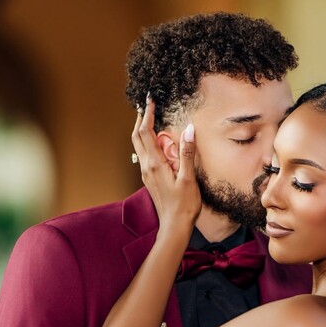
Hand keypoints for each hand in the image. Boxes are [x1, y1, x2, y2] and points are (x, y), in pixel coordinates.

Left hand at [132, 97, 200, 234]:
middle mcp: (146, 167)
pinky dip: (146, 142)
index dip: (146, 113)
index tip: (150, 99)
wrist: (174, 227)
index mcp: (154, 164)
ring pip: (138, 146)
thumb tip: (189, 129)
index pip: (145, 132)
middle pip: (137, 137)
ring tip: (149, 117)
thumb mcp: (188, 178)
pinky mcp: (150, 179)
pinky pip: (144, 154)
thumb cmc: (183, 206)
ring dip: (141, 130)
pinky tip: (155, 141)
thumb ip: (187, 153)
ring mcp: (146, 173)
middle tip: (146, 104)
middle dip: (140, 118)